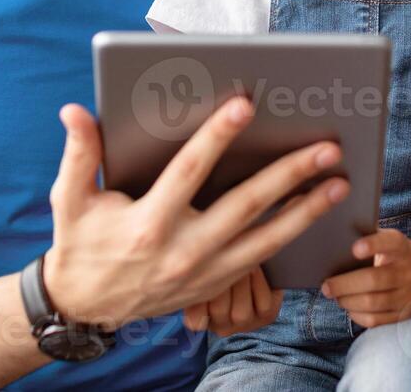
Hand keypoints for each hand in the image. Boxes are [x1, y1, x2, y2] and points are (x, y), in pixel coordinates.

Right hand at [42, 97, 349, 327]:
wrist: (86, 306)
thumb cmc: (80, 243)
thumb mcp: (70, 199)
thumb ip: (79, 153)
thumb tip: (74, 110)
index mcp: (148, 223)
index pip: (190, 171)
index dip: (217, 136)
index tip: (244, 105)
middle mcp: (182, 250)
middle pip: (246, 206)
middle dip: (288, 174)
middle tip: (326, 147)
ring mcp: (204, 273)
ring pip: (266, 239)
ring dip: (306, 211)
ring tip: (339, 183)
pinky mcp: (215, 286)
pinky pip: (262, 260)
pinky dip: (292, 238)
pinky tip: (317, 215)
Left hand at [319, 229, 410, 328]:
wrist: (407, 271)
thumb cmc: (382, 252)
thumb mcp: (378, 239)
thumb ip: (360, 237)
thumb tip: (331, 243)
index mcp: (401, 246)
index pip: (390, 242)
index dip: (373, 245)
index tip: (353, 249)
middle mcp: (410, 271)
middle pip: (374, 279)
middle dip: (345, 285)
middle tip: (326, 287)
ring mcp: (409, 295)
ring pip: (372, 303)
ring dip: (348, 301)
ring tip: (335, 297)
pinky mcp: (404, 314)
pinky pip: (375, 320)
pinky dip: (357, 315)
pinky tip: (348, 307)